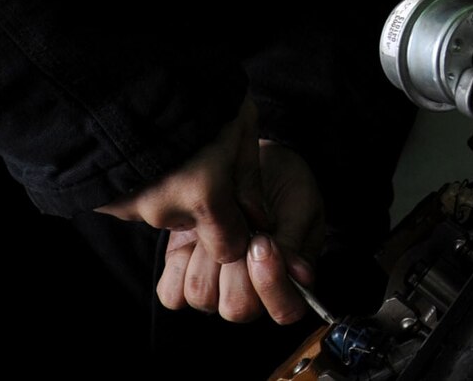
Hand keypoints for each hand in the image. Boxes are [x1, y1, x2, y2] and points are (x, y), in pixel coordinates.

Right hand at [95, 95, 263, 280]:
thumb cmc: (194, 89)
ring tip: (174, 148)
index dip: (235, 232)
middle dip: (203, 204)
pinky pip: (135, 199)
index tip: (236, 209)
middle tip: (202, 161)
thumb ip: (250, 179)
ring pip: (163, 211)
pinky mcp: (104, 198)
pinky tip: (149, 150)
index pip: (227, 249)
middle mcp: (164, 210)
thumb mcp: (240, 124)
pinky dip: (145, 182)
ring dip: (171, 189)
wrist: (123, 71)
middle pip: (194, 225)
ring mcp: (129, 206)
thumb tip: (259, 218)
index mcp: (204, 196)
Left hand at [159, 139, 325, 323]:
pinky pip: (172, 294)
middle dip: (235, 267)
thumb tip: (300, 275)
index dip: (272, 285)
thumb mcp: (300, 203)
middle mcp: (252, 292)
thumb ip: (294, 239)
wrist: (251, 161)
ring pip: (203, 298)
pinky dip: (180, 265)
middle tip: (240, 229)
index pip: (285, 310)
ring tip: (218, 226)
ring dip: (207, 258)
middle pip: (238, 309)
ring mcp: (216, 287)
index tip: (263, 244)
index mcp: (289, 281)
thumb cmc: (284, 183)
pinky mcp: (184, 274)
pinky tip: (194, 239)